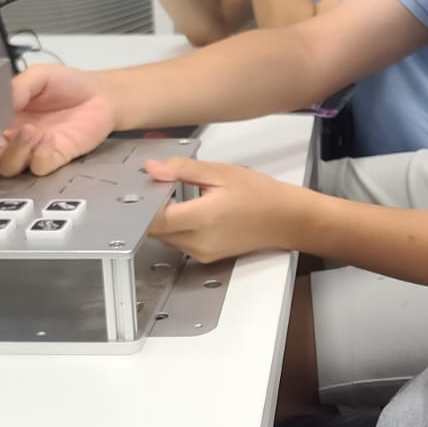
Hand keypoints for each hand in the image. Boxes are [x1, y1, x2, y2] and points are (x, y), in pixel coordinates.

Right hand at [0, 65, 115, 176]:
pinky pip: (38, 168)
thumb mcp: (39, 76)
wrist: (101, 95)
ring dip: (15, 152)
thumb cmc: (68, 85)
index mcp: (3, 116)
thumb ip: (17, 87)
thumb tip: (1, 100)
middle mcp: (13, 136)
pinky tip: (49, 139)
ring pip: (9, 167)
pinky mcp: (54, 158)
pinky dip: (40, 156)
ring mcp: (32, 150)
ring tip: (30, 131)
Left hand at [145, 158, 310, 262]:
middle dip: (151, 210)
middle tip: (160, 186)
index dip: (143, 203)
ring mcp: (201, 252)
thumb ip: (182, 170)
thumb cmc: (259, 194)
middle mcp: (199, 241)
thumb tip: (152, 168)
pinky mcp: (205, 257)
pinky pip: (178, 243)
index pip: (154, 218)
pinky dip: (177, 227)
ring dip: (164, 219)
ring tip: (180, 197)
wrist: (285, 219)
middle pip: (155, 230)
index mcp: (202, 217)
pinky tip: (191, 211)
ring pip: (165, 237)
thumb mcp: (220, 172)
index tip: (142, 187)